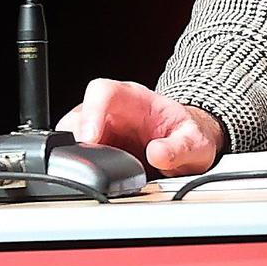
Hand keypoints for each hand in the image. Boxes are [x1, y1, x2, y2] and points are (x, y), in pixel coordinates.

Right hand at [57, 79, 224, 175]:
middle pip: (79, 114)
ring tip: (99, 171)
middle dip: (79, 140)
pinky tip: (96, 174)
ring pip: (71, 133)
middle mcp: (112, 109)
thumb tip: (158, 154)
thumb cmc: (187, 134)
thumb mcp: (194, 143)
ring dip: (77, 154)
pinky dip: (81, 164)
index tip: (90, 138)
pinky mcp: (95, 145)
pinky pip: (76, 151)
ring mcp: (100, 126)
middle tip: (94, 165)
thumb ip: (178, 148)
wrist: (188, 142)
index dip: (91, 112)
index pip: (102, 91)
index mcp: (134, 98)